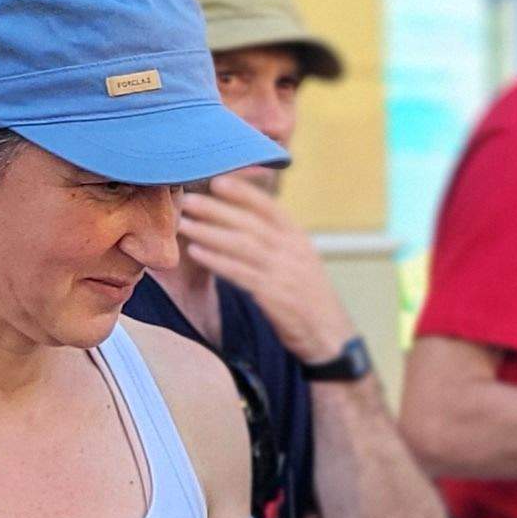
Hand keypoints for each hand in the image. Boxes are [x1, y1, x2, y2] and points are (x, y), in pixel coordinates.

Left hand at [177, 177, 356, 363]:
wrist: (331, 336)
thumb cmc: (311, 300)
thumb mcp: (302, 264)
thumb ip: (279, 244)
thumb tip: (248, 227)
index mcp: (299, 240)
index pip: (270, 208)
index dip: (244, 193)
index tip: (218, 180)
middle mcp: (293, 251)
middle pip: (250, 223)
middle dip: (217, 209)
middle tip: (190, 199)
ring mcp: (284, 273)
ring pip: (241, 245)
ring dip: (209, 232)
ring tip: (185, 224)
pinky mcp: (274, 296)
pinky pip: (239, 273)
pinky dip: (216, 260)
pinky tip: (196, 252)